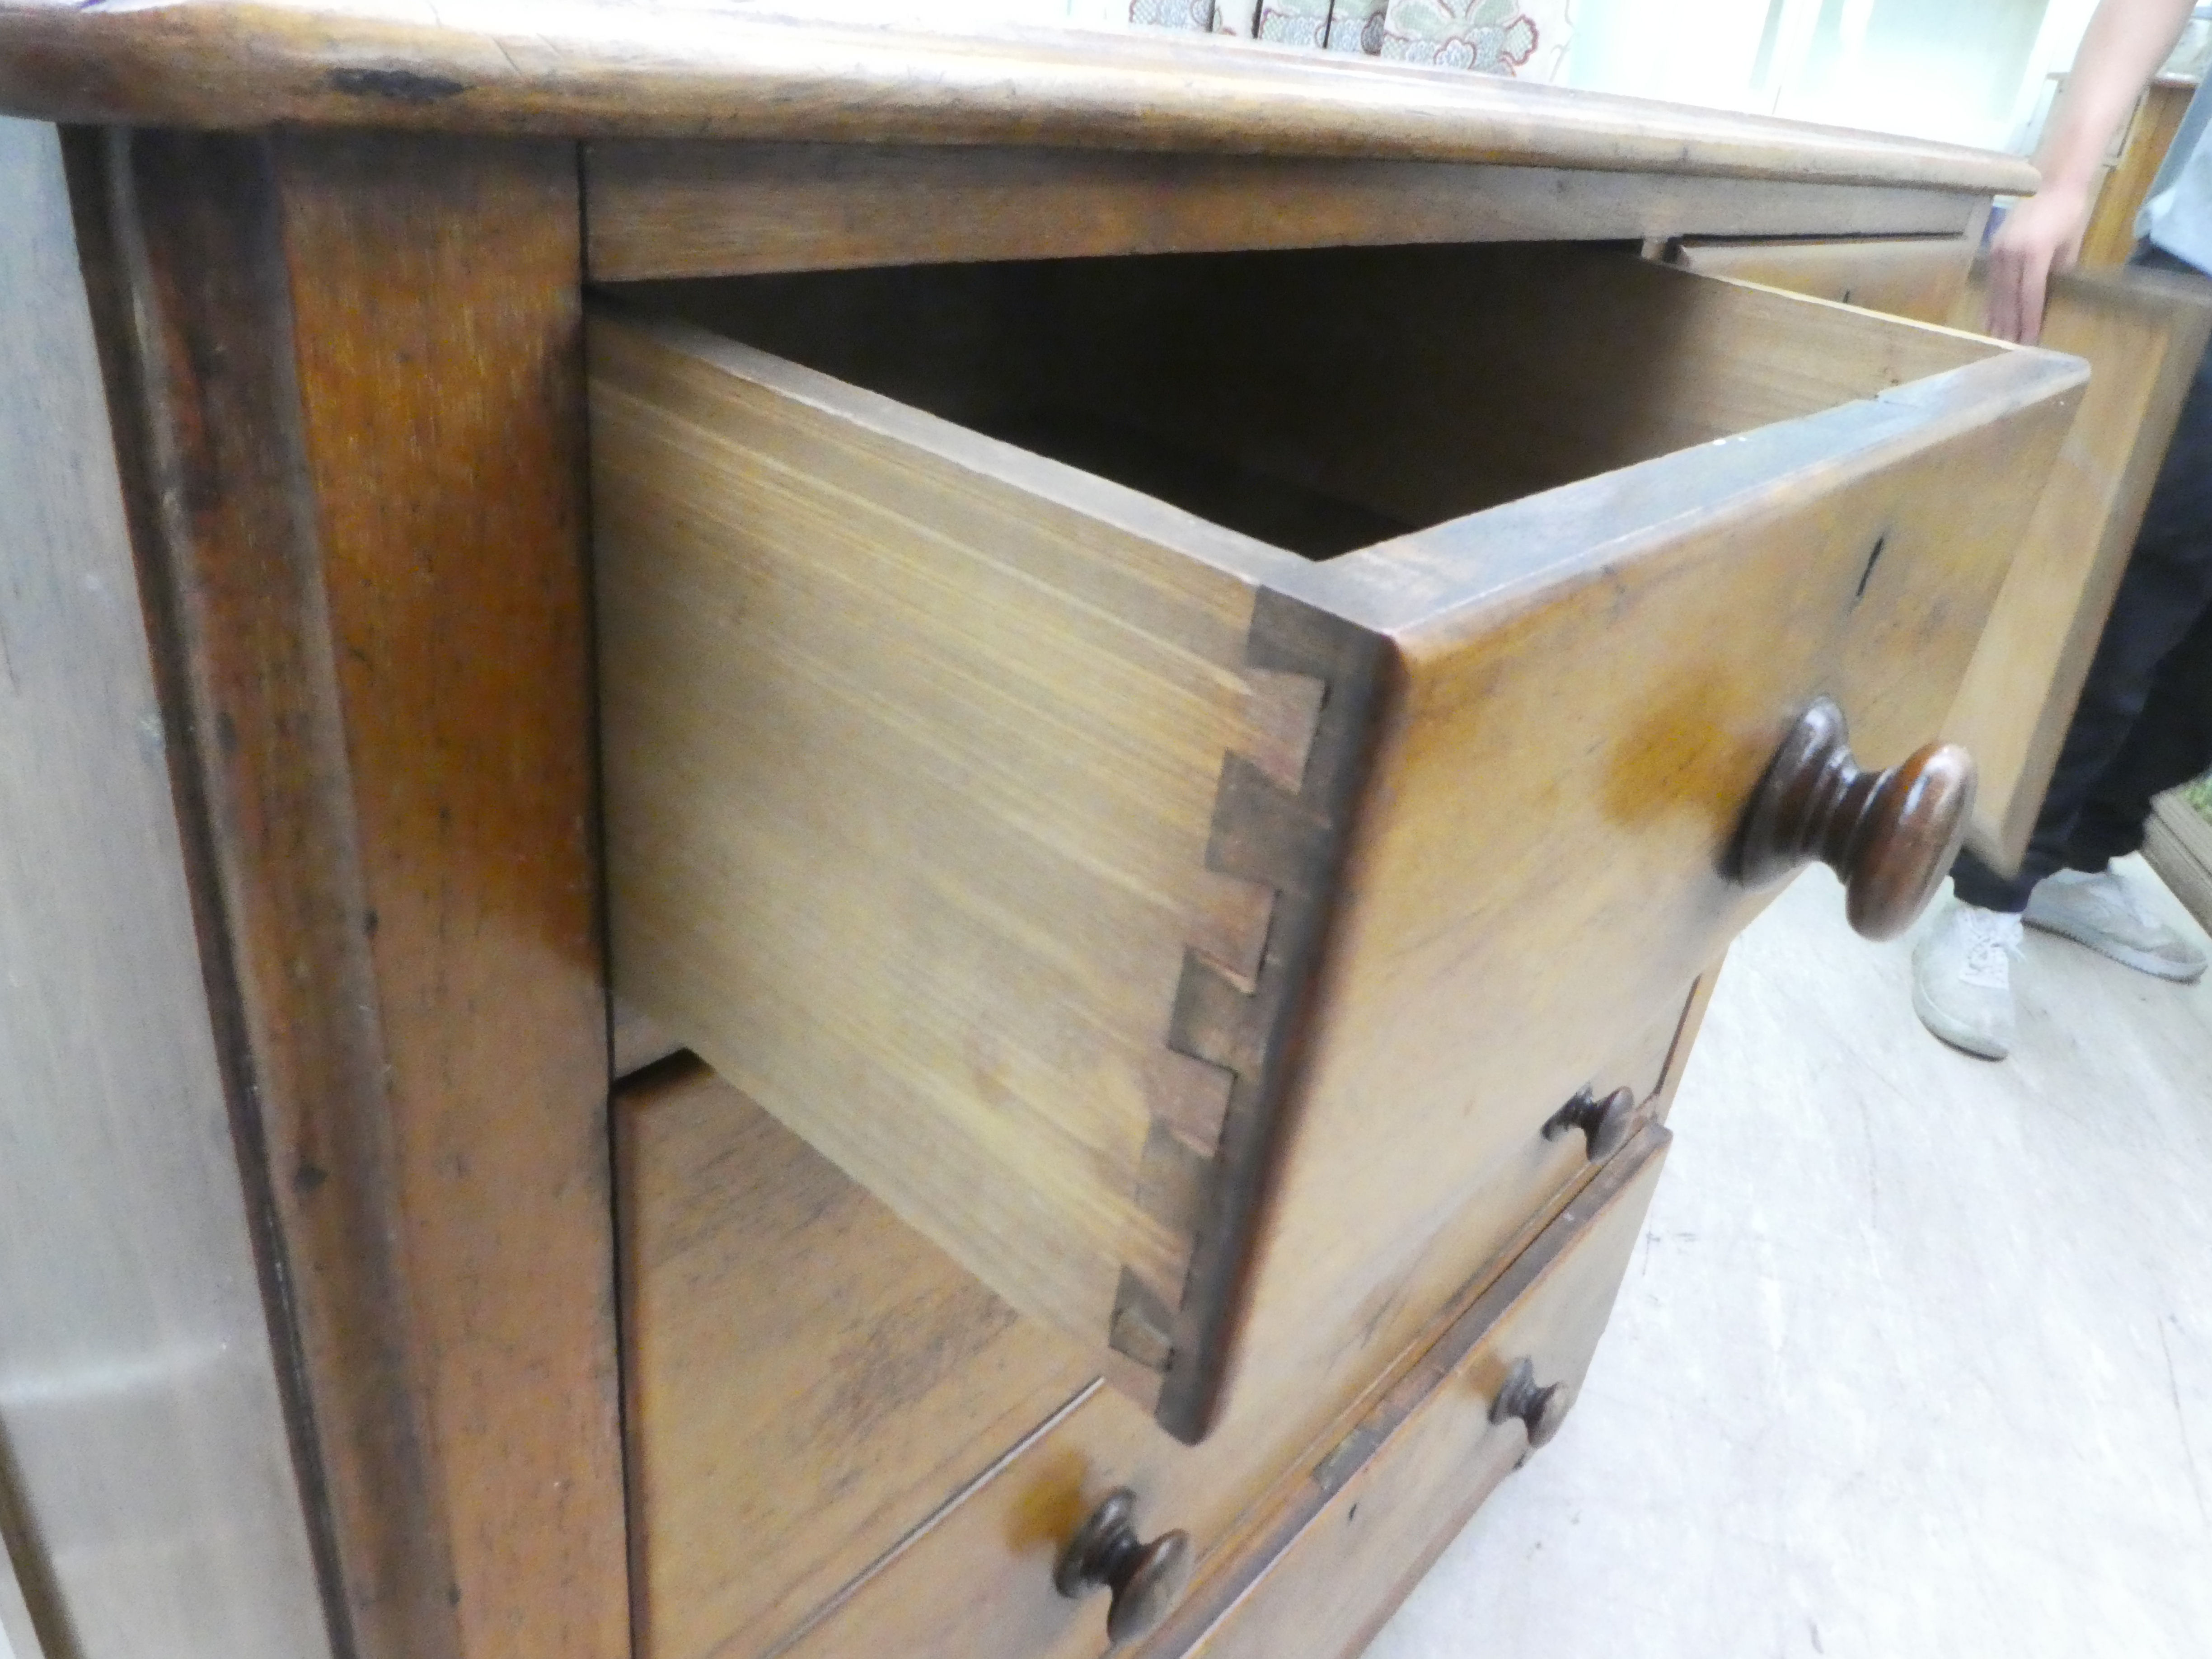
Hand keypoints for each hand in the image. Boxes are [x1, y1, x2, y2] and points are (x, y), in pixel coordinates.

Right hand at [1985, 182, 2093, 343]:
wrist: (2053, 182)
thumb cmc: (2070, 212)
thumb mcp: (2070, 245)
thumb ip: (2057, 272)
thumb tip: (2047, 298)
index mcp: (2033, 253)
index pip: (2030, 296)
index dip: (2029, 321)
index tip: (2029, 342)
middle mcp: (2011, 254)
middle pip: (2009, 297)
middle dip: (2009, 325)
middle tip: (2009, 348)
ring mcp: (1998, 251)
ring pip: (1996, 291)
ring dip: (1995, 316)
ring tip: (1995, 339)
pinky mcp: (1992, 248)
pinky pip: (1990, 281)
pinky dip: (1990, 300)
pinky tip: (1988, 317)